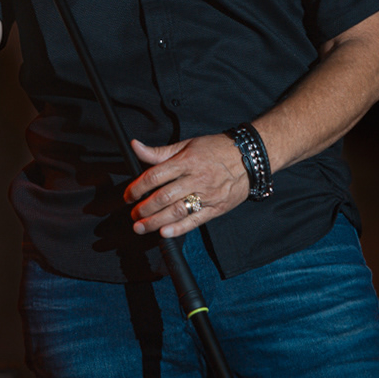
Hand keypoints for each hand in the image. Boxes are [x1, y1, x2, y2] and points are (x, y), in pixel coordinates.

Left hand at [124, 135, 248, 238]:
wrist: (250, 158)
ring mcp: (207, 195)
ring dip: (155, 221)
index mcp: (186, 161)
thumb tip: (135, 146)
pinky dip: (178, 228)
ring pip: (176, 211)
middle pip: (163, 196)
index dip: (138, 187)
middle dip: (144, 208)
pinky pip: (195, 221)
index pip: (155, 176)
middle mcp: (195, 179)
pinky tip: (164, 233)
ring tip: (141, 227)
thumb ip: (159, 151)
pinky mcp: (216, 208)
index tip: (128, 195)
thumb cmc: (216, 149)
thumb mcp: (187, 144)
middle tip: (133, 214)